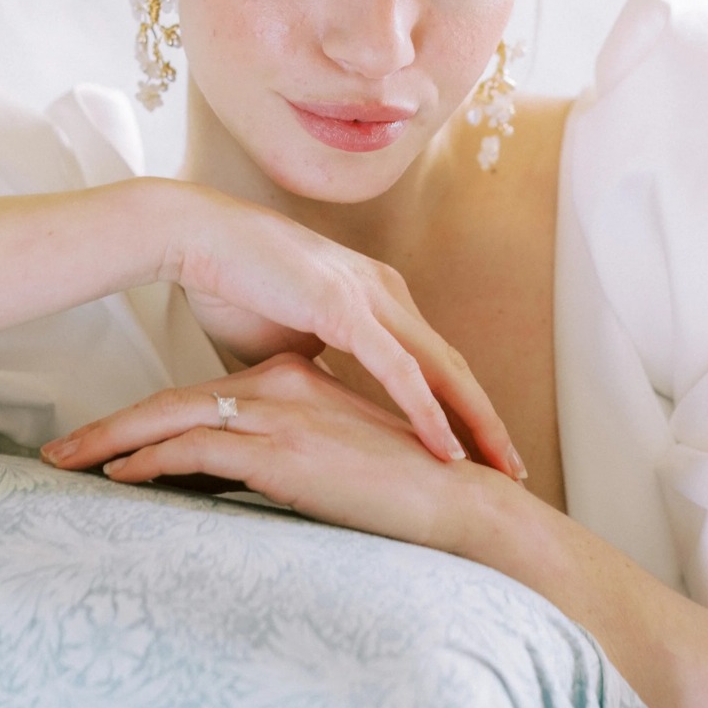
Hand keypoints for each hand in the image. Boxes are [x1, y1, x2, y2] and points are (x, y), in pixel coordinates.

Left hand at [42, 353, 498, 549]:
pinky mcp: (279, 447)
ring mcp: (277, 412)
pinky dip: (150, 462)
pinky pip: (196, 450)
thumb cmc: (397, 482)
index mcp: (292, 374)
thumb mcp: (334, 446)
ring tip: (68, 463)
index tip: (107, 438)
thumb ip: (289, 440)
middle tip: (62, 450)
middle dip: (111, 425)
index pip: (201, 391)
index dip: (148, 415)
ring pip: (173, 418)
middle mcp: (278, 382)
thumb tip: (241, 467)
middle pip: (174, 399)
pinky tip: (118, 478)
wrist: (452, 498)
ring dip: (113, 440)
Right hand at [159, 183, 526, 477]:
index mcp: (376, 295)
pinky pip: (399, 371)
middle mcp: (385, 291)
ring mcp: (369, 297)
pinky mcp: (345, 308)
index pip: (432, 361)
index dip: (460, 408)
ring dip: (476, 423)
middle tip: (513, 470)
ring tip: (499, 468)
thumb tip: (319, 414)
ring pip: (441, 371)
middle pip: (453, 367)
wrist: (194, 238)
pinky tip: (448, 448)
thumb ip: (315, 371)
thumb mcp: (286, 340)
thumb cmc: (232, 285)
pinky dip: (428, 412)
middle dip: (486, 422)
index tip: (480, 452)